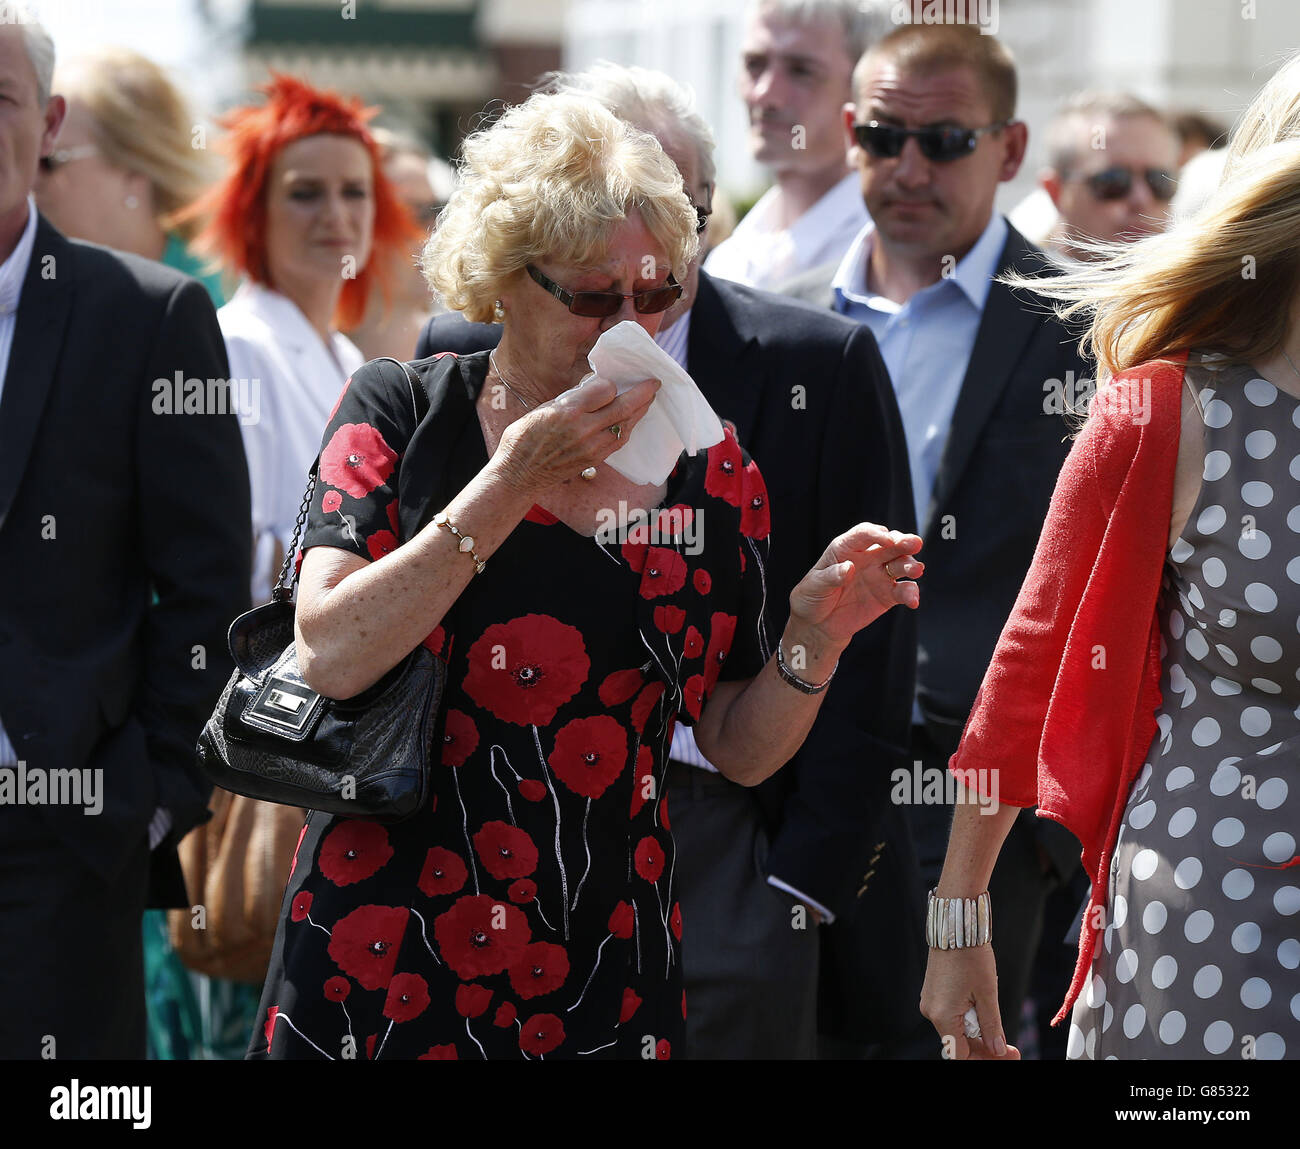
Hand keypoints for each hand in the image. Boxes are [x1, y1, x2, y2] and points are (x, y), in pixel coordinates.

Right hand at [492, 374, 659, 493]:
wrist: (519, 474)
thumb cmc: (524, 438)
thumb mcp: (543, 408)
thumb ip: (571, 399)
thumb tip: (593, 388)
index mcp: (567, 410)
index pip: (605, 389)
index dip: (610, 383)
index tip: (608, 381)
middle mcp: (583, 429)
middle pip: (623, 407)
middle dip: (643, 393)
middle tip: (654, 383)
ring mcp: (591, 447)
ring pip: (626, 425)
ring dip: (639, 411)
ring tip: (647, 400)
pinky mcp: (594, 460)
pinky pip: (619, 441)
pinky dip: (627, 428)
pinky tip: (630, 421)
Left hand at [787, 523, 922, 650]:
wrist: (818, 625)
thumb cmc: (812, 598)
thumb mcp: (814, 586)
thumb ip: (830, 576)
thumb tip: (848, 568)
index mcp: (846, 548)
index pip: (864, 534)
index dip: (877, 534)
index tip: (888, 540)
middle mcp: (867, 557)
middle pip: (889, 544)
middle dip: (903, 541)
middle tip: (914, 544)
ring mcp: (879, 575)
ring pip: (901, 564)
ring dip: (911, 565)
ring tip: (916, 571)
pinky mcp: (888, 594)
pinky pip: (903, 591)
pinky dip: (911, 594)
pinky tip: (913, 601)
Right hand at [920, 944, 1019, 1059]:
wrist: (955, 926)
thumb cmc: (970, 956)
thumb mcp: (987, 994)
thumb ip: (992, 1026)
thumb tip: (998, 1049)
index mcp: (943, 1015)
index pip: (961, 1054)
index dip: (986, 1058)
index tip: (1008, 1054)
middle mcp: (931, 1011)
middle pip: (958, 1044)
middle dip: (984, 1048)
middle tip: (1009, 1047)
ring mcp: (930, 1001)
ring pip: (955, 1029)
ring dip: (977, 1032)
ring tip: (995, 1019)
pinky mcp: (933, 992)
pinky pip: (950, 1015)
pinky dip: (967, 1019)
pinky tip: (981, 1009)